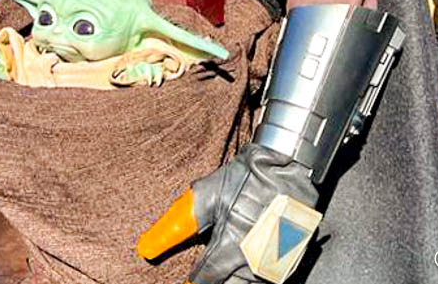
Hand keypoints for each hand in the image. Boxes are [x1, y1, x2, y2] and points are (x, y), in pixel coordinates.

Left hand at [138, 144, 319, 283]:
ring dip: (234, 277)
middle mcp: (253, 263)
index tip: (190, 275)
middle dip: (217, 279)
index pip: (204, 280)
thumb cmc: (248, 178)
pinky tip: (248, 262)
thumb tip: (146, 248)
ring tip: (229, 262)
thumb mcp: (209, 194)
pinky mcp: (289, 262)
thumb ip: (176, 225)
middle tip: (214, 264)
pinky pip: (268, 278)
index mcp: (230, 248)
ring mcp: (274, 265)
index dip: (194, 278)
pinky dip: (255, 274)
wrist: (292, 166)